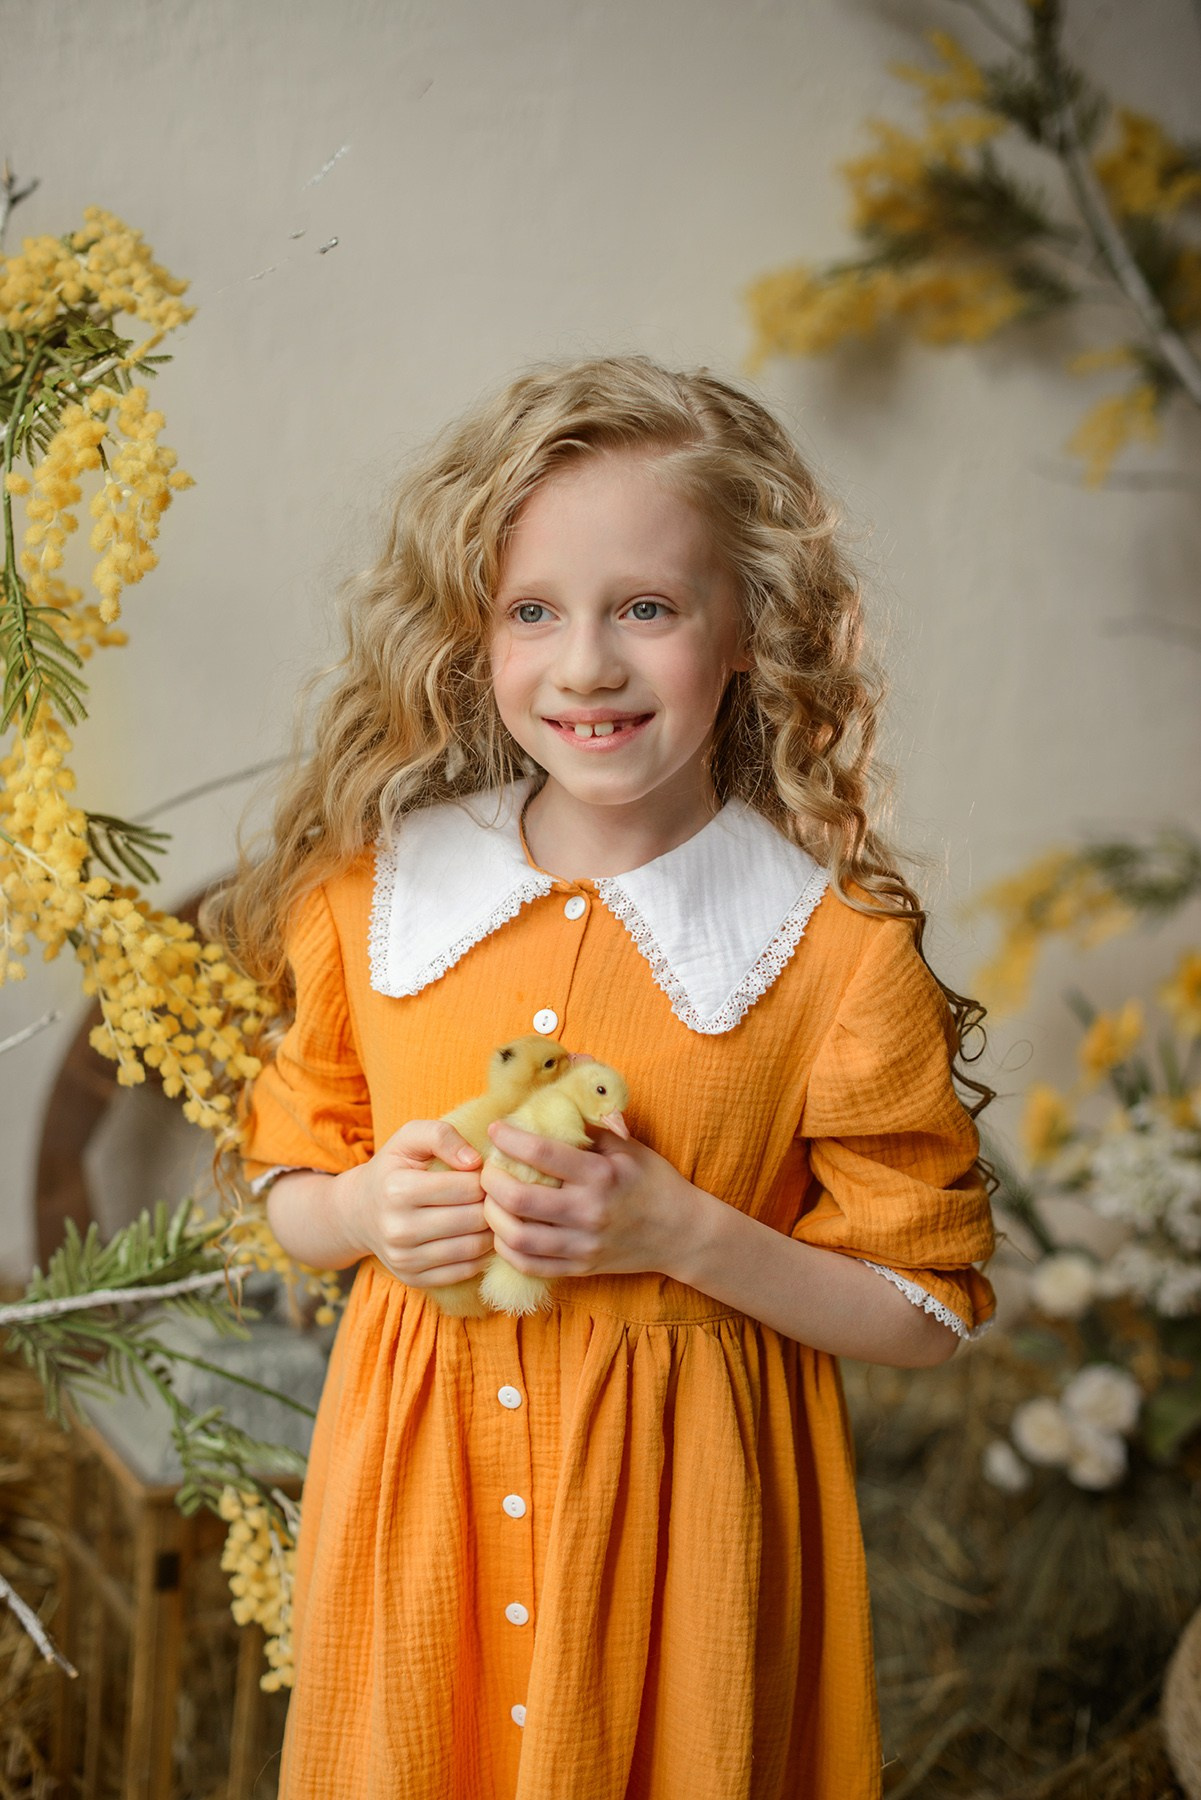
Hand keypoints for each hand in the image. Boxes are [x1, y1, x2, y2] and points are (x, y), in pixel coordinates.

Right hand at [338, 1120, 494, 1286]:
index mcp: (398, 1189)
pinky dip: (481, 1255)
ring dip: (491, 1231)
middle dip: (491, 1205)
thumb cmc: (393, 1168)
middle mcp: (398, 1228)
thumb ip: (442, 1136)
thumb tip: (475, 1161)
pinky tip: (478, 1236)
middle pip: (473, 1218)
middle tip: (494, 1196)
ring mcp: (404, 1258)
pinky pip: (465, 1272)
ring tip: (490, 1215)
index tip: (485, 1174)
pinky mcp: (413, 1278)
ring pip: (473, 1248)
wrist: (358, 1211)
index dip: (485, 1178)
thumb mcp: (409, 1137)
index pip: (467, 1186)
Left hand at [479, 1119, 698, 1280]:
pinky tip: (504, 1230)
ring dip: (493, 1216)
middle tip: (487, 1168)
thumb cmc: (651, 1181)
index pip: (542, 1154)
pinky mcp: (580, 1268)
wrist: (680, 1233)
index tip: (496, 1129)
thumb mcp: (626, 1146)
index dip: (510, 1138)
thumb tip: (557, 1089)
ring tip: (490, 1200)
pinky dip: (507, 1248)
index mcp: (601, 1175)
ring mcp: (583, 1245)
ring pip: (518, 1237)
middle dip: (492, 1180)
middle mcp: (590, 1211)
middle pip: (520, 1198)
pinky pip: (529, 1264)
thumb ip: (589, 1123)